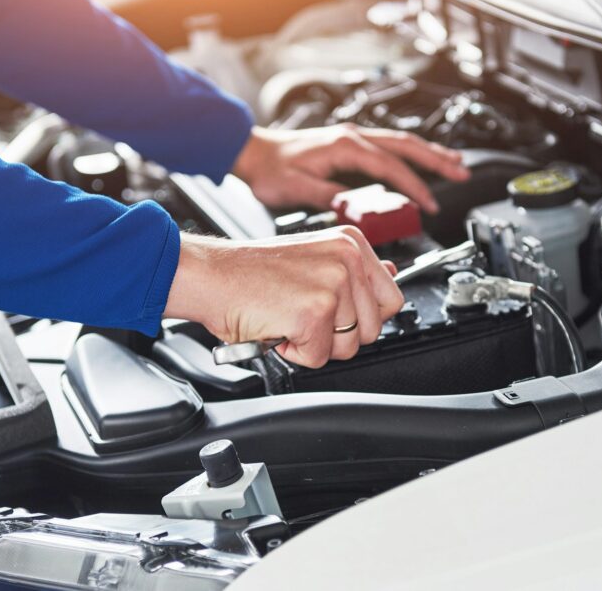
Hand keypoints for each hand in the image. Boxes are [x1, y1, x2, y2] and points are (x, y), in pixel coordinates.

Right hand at [164, 227, 404, 367]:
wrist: (210, 275)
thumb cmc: (251, 272)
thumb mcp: (313, 258)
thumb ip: (356, 270)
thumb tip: (391, 273)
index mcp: (351, 243)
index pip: (391, 298)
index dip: (362, 316)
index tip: (334, 312)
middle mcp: (347, 259)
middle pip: (373, 329)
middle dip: (338, 335)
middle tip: (302, 313)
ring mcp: (333, 285)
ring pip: (348, 347)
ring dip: (315, 344)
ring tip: (288, 316)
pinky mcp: (314, 313)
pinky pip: (318, 357)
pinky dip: (294, 352)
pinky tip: (277, 326)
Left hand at [231, 124, 468, 213]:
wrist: (253, 153)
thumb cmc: (270, 170)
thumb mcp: (295, 189)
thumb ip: (327, 197)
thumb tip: (353, 207)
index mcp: (344, 147)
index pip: (390, 167)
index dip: (413, 186)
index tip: (428, 204)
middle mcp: (352, 137)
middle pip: (406, 145)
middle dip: (436, 160)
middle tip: (462, 173)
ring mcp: (352, 138)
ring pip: (400, 142)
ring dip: (428, 153)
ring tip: (454, 163)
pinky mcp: (349, 145)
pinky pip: (388, 146)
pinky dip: (410, 153)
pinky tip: (419, 160)